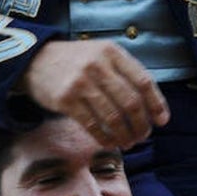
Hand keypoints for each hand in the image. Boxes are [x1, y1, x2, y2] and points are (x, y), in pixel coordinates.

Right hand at [19, 40, 169, 148]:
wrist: (34, 60)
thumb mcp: (102, 55)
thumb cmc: (76, 61)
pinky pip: (93, 125)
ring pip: (113, 117)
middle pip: (130, 102)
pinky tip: (112, 143)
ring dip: (125, 135)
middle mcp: (97, 65)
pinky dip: (106, 138)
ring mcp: (80, 82)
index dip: (156, 104)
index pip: (143, 81)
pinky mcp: (65, 100)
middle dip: (141, 124)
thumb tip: (152, 107)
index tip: (162, 120)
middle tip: (144, 135)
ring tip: (129, 142)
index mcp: (112, 52)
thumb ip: (125, 73)